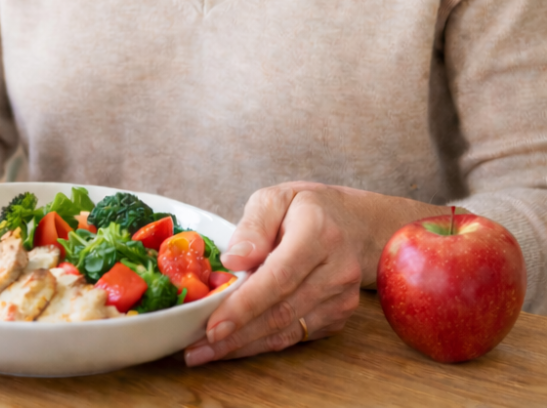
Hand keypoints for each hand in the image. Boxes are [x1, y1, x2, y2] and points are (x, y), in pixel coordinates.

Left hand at [184, 182, 453, 365]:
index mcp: (318, 233)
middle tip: (196, 348)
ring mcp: (341, 298)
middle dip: (236, 334)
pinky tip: (232, 346)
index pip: (279, 276)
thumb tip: (232, 261)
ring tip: (204, 352)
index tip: (213, 325)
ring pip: (287, 330)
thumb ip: (252, 226)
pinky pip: (295, 335)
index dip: (245, 305)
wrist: (356, 225)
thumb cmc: (305, 207)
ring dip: (244, 346)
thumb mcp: (275, 199)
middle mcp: (336, 271)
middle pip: (281, 311)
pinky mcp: (338, 317)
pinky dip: (261, 344)